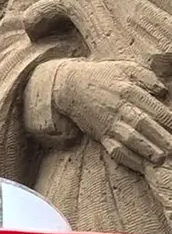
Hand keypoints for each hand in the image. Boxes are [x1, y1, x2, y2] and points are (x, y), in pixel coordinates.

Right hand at [53, 59, 171, 171]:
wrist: (71, 87)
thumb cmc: (103, 76)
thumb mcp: (126, 67)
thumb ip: (148, 78)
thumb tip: (163, 92)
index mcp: (129, 91)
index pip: (153, 108)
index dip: (168, 120)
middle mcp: (120, 109)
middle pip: (143, 125)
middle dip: (161, 138)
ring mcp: (110, 124)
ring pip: (130, 140)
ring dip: (146, 151)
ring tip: (161, 160)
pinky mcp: (101, 135)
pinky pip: (115, 150)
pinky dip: (128, 159)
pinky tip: (141, 167)